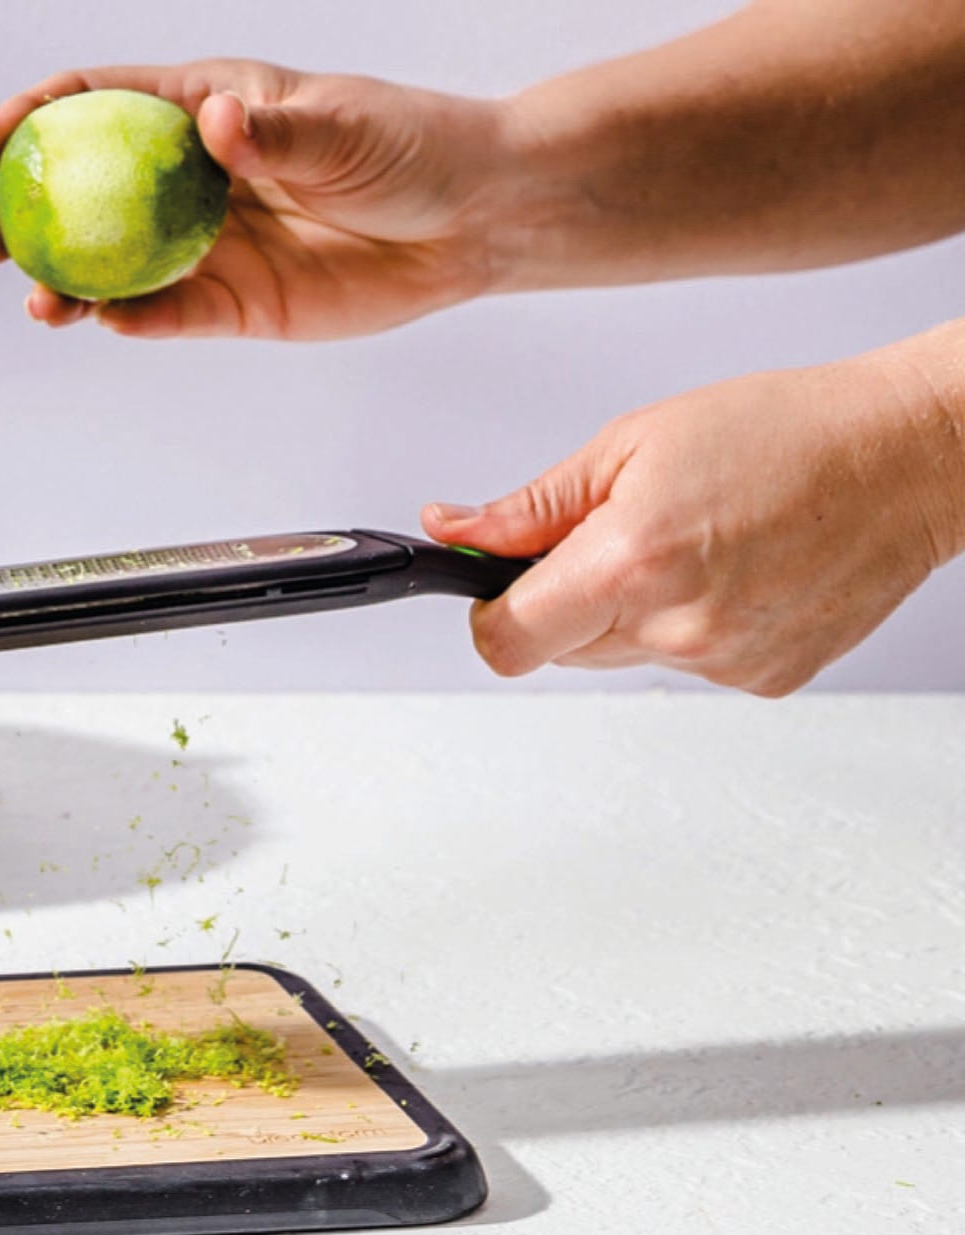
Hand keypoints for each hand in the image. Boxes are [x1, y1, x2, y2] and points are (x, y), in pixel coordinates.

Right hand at [0, 60, 512, 337]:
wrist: (473, 221)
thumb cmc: (412, 147)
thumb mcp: (343, 126)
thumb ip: (274, 131)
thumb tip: (220, 125)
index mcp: (206, 109)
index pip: (98, 103)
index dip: (30, 119)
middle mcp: (193, 177)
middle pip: (82, 195)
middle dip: (19, 219)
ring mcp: (208, 243)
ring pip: (112, 264)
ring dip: (64, 283)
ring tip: (40, 304)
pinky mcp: (234, 303)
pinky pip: (166, 315)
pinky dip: (130, 321)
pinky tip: (106, 323)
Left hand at [422, 347, 964, 695]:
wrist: (903, 457)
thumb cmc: (784, 432)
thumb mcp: (630, 445)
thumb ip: (530, 507)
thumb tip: (453, 532)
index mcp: (631, 563)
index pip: (507, 642)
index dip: (490, 614)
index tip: (497, 586)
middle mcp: (677, 627)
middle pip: (561, 648)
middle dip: (567, 598)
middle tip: (616, 534)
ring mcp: (724, 663)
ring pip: (623, 655)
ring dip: (631, 610)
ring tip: (691, 542)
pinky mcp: (765, 680)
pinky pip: (688, 664)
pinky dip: (690, 624)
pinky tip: (733, 570)